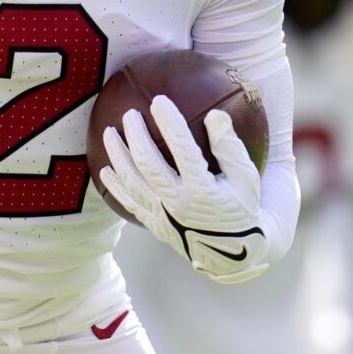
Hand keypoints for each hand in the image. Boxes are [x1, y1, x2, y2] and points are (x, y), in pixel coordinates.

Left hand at [99, 96, 267, 282]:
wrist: (232, 253)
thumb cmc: (243, 206)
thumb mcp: (247, 179)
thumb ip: (230, 147)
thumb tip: (215, 114)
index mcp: (203, 190)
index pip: (183, 150)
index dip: (170, 123)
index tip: (159, 100)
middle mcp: (178, 203)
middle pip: (148, 164)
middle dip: (135, 136)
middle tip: (129, 114)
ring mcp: (162, 216)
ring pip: (131, 182)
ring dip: (117, 155)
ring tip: (109, 132)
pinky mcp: (154, 225)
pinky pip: (128, 203)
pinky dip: (114, 186)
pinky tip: (105, 169)